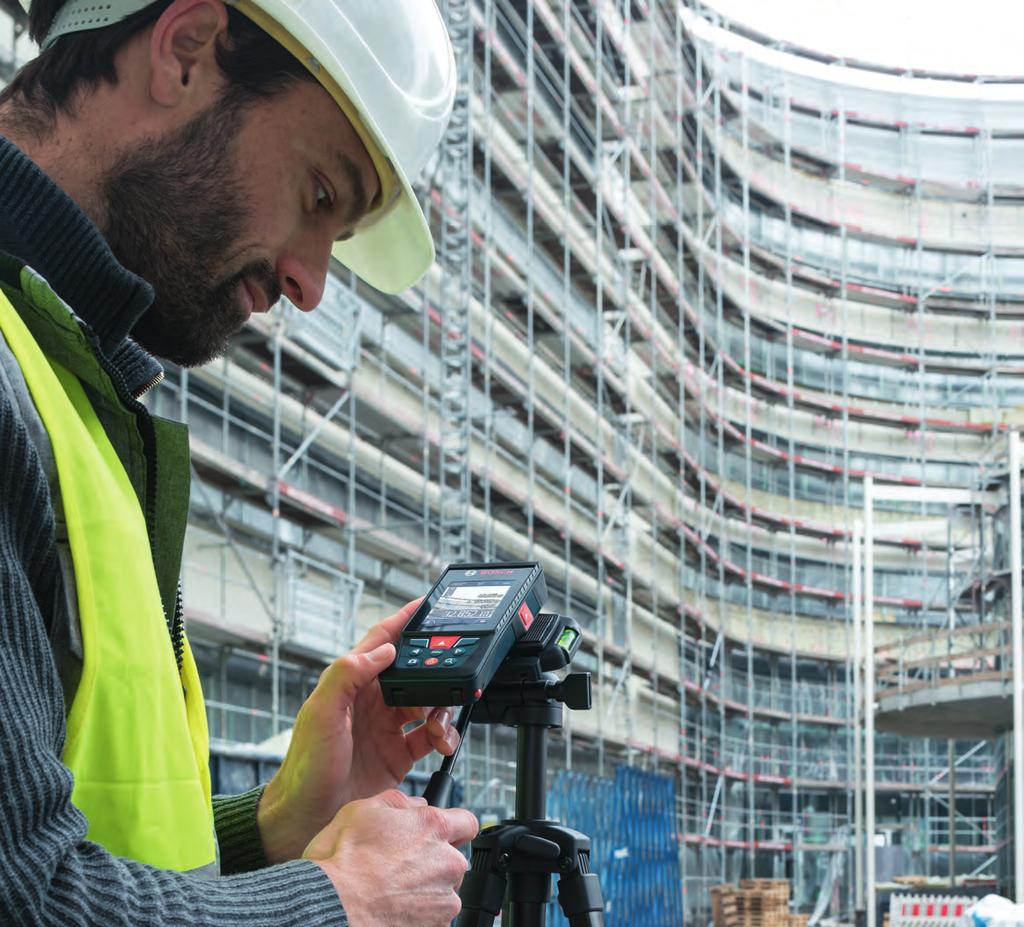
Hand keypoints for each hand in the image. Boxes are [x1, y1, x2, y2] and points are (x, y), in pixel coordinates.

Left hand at [258, 599, 460, 862]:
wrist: (308, 818)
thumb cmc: (305, 766)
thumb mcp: (321, 713)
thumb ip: (347, 674)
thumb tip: (385, 650)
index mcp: (352, 683)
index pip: (382, 640)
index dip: (405, 620)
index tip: (428, 604)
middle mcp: (372, 701)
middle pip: (414, 672)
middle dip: (437, 672)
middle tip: (454, 676)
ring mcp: (386, 727)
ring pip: (428, 703)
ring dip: (443, 709)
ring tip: (440, 725)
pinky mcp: (398, 754)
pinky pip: (431, 736)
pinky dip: (444, 737)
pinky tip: (442, 743)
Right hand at [304, 789, 477, 926]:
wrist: (333, 906)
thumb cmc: (343, 860)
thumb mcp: (363, 810)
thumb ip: (399, 801)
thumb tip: (415, 805)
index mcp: (434, 828)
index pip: (468, 822)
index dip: (454, 827)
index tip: (441, 835)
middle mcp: (447, 862)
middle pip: (454, 859)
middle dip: (434, 861)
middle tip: (402, 866)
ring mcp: (444, 899)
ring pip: (444, 890)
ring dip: (427, 890)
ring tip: (393, 891)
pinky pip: (435, 918)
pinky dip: (420, 915)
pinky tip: (393, 909)